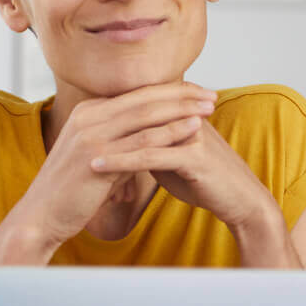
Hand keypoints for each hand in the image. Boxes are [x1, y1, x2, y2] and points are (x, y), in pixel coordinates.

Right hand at [9, 82, 217, 249]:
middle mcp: (88, 116)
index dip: (168, 91)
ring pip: (146, 115)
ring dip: (182, 109)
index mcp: (86, 112)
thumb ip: (116, 140)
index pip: (135, 94)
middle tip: (210, 94)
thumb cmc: (70, 190)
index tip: (195, 92)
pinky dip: (171, 132)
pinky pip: (142, 141)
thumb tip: (144, 137)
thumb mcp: (94, 155)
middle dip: (181, 94)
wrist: (41, 215)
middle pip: (143, 98)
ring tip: (209, 107)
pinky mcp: (97, 157)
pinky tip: (194, 130)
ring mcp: (91, 135)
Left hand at [90, 118, 276, 233]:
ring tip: (73, 148)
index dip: (108, 112)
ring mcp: (190, 133)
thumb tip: (124, 142)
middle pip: (135, 111)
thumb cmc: (206, 180)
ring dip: (105, 140)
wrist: (239, 200)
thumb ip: (149, 144)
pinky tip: (97, 166)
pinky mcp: (193, 156)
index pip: (137, 104)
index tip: (75, 121)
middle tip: (66, 130)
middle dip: (100, 122)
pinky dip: (120, 161)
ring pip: (139, 132)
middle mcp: (185, 116)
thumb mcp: (171, 158)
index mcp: (180, 113)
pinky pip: (149, 156)